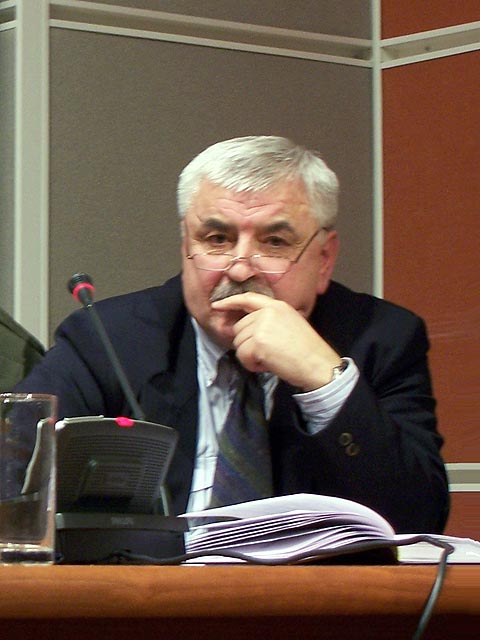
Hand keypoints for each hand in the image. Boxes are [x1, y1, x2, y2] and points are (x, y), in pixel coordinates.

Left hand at [211, 292, 341, 389]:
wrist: (318, 364)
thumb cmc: (308, 351)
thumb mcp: (291, 324)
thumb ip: (269, 321)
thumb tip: (247, 331)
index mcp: (277, 306)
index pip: (248, 299)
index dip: (230, 302)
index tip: (218, 306)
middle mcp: (267, 312)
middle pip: (239, 328)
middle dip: (248, 344)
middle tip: (267, 353)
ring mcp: (261, 326)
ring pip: (239, 344)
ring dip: (250, 356)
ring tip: (270, 359)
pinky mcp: (258, 342)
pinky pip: (242, 356)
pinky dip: (251, 365)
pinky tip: (267, 365)